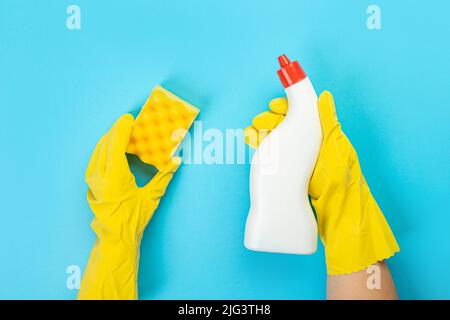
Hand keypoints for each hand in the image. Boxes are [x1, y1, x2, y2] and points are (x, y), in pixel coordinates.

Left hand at [79, 114, 179, 298]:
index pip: (115, 145)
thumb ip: (164, 177)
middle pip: (105, 144)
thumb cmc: (134, 219)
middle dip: (116, 130)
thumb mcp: (151, 197)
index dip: (122, 129)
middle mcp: (99, 176)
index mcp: (114, 177)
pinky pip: (96, 158)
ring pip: (98, 150)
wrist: (116, 238)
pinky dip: (105, 149)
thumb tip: (177, 161)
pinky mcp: (91, 183)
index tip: (129, 118)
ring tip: (122, 132)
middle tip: (129, 123)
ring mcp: (92, 180)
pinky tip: (113, 148)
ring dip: (110, 138)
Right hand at [245, 91, 398, 274]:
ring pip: (281, 141)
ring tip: (251, 135)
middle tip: (256, 123)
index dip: (288, 109)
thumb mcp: (334, 152)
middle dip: (271, 122)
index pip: (305, 115)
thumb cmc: (340, 185)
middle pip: (289, 127)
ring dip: (264, 135)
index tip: (273, 106)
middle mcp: (313, 147)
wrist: (339, 217)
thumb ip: (329, 126)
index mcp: (324, 138)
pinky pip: (277, 157)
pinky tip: (256, 149)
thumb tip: (325, 97)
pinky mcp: (294, 174)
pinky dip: (265, 151)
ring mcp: (303, 162)